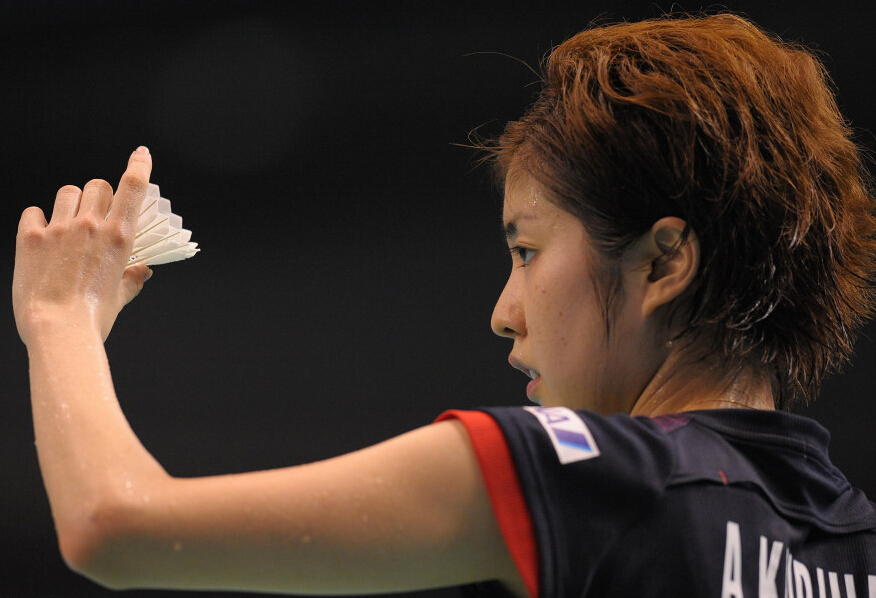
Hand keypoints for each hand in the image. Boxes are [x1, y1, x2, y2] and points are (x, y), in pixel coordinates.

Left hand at [13, 147, 153, 343]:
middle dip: (99, 193)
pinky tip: (42, 235)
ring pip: (67, 192)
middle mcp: (91, 226)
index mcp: (119, 238)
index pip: (133, 188)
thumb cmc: (93, 318)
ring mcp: (59, 229)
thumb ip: (132, 279)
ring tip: (68, 222)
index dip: (139, 165)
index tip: (141, 153)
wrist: (57, 328)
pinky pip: (33, 211)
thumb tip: (141, 272)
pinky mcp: (32, 238)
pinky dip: (38, 219)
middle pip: (97, 185)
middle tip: (96, 211)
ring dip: (71, 202)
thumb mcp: (120, 297)